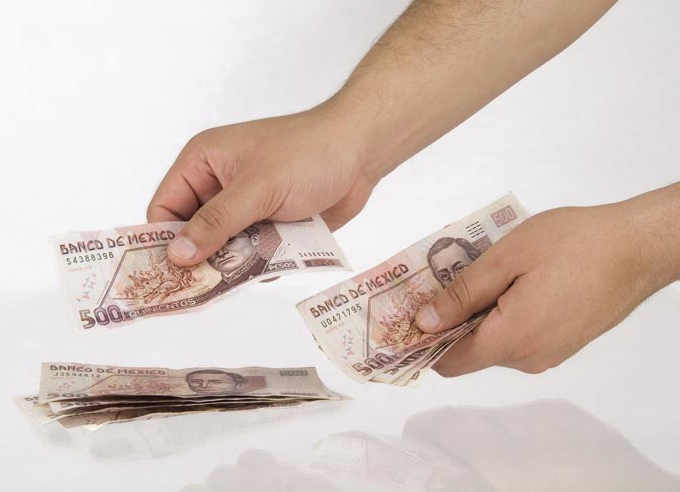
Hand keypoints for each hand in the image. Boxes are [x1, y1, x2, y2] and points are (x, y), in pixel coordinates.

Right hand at [147, 106, 377, 265]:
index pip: (165, 207)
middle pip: (193, 232)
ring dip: (232, 263)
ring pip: (224, 246)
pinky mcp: (270, 223)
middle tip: (205, 287)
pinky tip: (266, 272)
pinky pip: (253, 250)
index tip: (170, 275)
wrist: (360, 153)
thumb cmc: (307, 154)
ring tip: (240, 278)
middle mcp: (219, 185)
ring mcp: (246, 206)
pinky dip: (257, 262)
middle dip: (201, 257)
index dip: (164, 240)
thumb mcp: (257, 188)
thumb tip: (177, 255)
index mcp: (203, 162)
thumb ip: (217, 223)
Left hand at [415, 184, 679, 375]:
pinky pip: (518, 335)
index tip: (405, 315)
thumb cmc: (573, 243)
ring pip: (494, 342)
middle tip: (437, 281)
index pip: (449, 362)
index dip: (423, 342)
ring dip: (476, 314)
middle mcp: (529, 358)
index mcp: (511, 340)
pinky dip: (501, 314)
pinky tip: (504, 281)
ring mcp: (549, 353)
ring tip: (474, 274)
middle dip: (448, 321)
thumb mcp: (506, 258)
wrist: (637, 246)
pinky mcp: (563, 341)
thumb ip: (462, 294)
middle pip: (470, 351)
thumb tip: (424, 321)